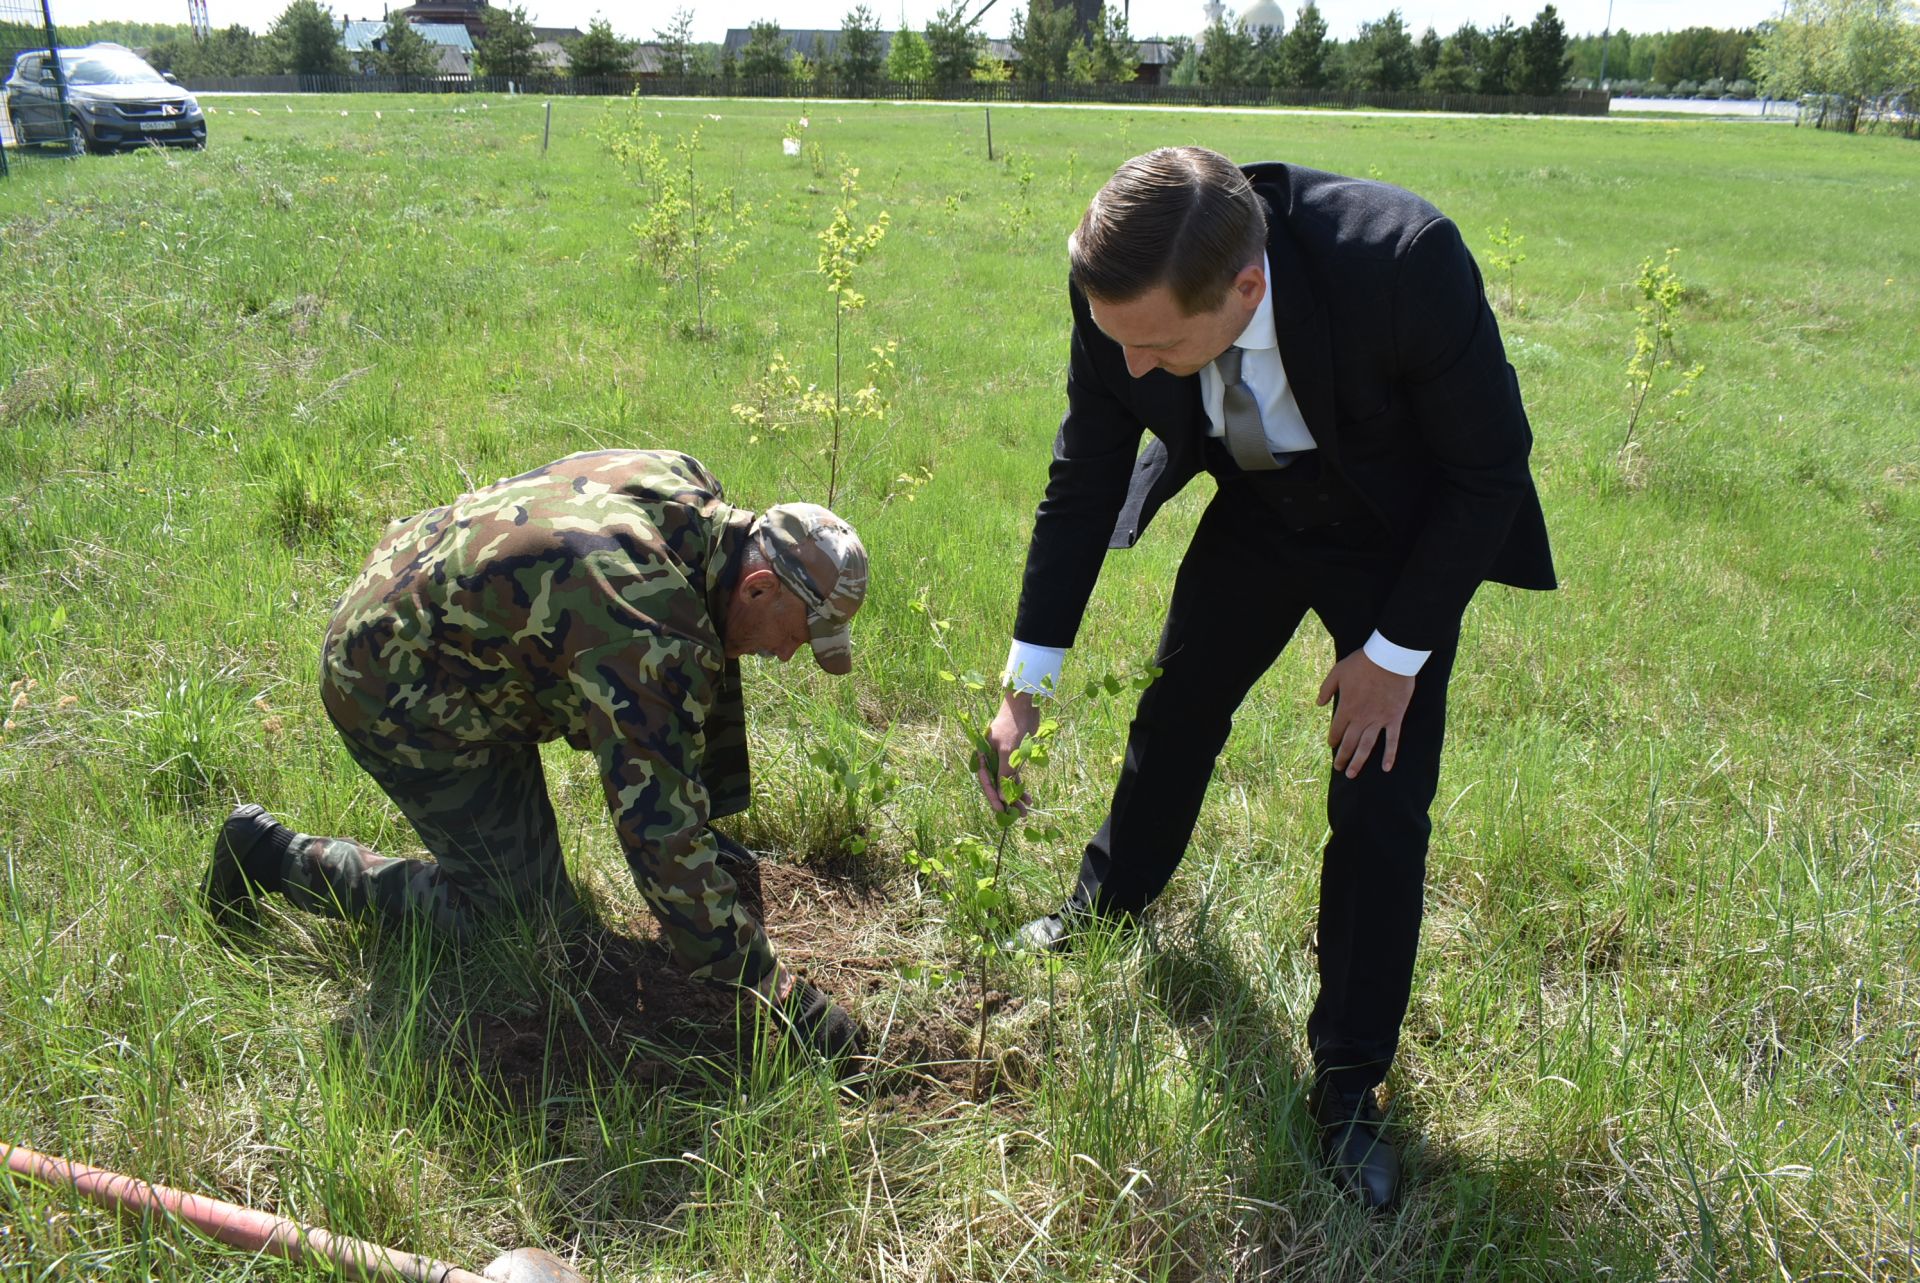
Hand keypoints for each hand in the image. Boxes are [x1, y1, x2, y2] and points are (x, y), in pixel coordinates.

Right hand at [975, 691, 1039, 812]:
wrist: (1024, 706)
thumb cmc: (1012, 725)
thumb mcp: (1007, 751)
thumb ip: (1004, 773)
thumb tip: (1002, 796)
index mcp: (984, 756)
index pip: (986, 782)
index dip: (993, 798)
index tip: (1001, 811)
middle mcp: (991, 760)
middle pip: (997, 785)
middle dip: (1006, 801)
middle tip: (1016, 816)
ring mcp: (1003, 759)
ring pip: (1008, 783)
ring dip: (1016, 796)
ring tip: (1025, 811)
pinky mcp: (1014, 758)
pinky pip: (1016, 776)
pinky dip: (1021, 786)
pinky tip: (1029, 798)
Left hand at [1316, 650, 1415, 778]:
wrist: (1389, 659)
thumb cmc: (1362, 663)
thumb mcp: (1337, 672)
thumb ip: (1326, 689)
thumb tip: (1318, 704)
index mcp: (1346, 708)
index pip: (1337, 730)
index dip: (1333, 740)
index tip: (1332, 746)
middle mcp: (1361, 718)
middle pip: (1349, 743)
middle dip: (1342, 757)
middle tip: (1338, 768)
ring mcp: (1378, 720)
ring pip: (1366, 746)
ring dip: (1358, 762)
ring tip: (1352, 774)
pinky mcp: (1394, 719)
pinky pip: (1392, 740)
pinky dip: (1389, 755)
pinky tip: (1385, 768)